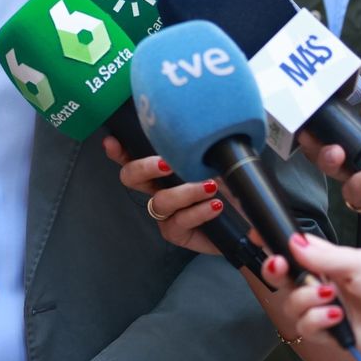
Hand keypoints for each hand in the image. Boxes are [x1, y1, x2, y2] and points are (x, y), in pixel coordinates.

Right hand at [103, 139, 227, 255]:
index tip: (112, 142)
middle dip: (144, 167)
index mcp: (162, 170)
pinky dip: (198, 211)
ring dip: (185, 192)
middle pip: (131, 178)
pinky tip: (215, 206)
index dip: (118, 150)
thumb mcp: (217, 160)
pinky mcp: (176, 232)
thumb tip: (200, 128)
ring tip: (211, 187)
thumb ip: (202, 147)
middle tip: (166, 164)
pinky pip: (179, 221)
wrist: (248, 221)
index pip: (133, 156)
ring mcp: (165, 213)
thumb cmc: (230, 186)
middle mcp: (158, 189)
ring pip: (159, 201)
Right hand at [269, 234, 360, 360]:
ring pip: (292, 304)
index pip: (296, 250)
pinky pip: (307, 328)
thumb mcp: (359, 262)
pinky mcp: (331, 333)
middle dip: (277, 270)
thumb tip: (292, 241)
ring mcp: (328, 308)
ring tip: (330, 298)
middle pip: (286, 278)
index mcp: (332, 261)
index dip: (277, 246)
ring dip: (306, 300)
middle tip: (280, 266)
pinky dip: (317, 321)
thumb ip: (322, 255)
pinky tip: (335, 316)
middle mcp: (326, 283)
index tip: (261, 238)